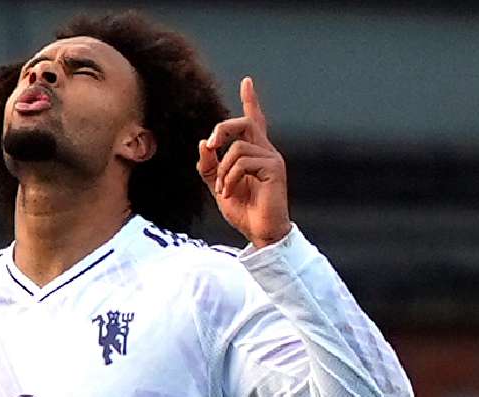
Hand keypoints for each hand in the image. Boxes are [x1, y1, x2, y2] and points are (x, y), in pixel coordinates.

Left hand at [196, 77, 290, 248]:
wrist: (260, 232)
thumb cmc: (244, 211)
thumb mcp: (218, 186)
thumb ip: (209, 166)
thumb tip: (203, 144)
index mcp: (254, 153)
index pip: (254, 121)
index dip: (250, 101)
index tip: (246, 82)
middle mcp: (266, 151)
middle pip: (244, 123)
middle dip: (223, 129)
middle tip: (210, 144)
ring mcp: (272, 159)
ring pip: (237, 148)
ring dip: (222, 170)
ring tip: (223, 189)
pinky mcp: (274, 169)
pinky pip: (243, 163)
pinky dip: (229, 178)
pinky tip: (229, 193)